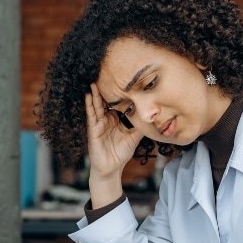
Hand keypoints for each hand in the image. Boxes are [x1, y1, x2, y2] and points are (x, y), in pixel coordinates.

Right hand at [85, 83, 142, 206]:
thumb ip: (141, 126)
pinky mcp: (93, 130)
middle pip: (105, 101)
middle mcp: (105, 119)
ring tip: (94, 80)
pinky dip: (89, 105)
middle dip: (104, 89)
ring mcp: (98, 124)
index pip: (116, 103)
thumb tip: (154, 117)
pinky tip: (88, 95)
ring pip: (97, 105)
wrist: (112, 169)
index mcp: (115, 120)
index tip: (121, 79)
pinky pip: (91, 115)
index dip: (118, 92)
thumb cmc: (121, 154)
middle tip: (105, 73)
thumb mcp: (135, 137)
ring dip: (95, 93)